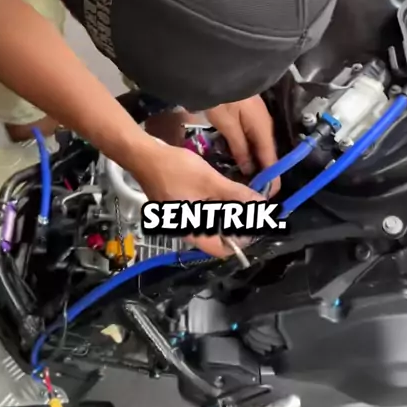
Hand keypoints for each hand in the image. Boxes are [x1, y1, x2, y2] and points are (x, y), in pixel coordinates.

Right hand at [132, 141, 261, 257]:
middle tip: (253, 208)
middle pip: (217, 236)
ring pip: (210, 223)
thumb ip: (236, 194)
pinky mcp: (180, 206)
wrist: (145, 156)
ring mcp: (181, 218)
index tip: (254, 225)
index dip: (240, 242)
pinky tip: (224, 191)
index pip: (221, 250)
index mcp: (192, 231)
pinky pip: (202, 212)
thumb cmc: (176, 171)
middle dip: (236, 224)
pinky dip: (216, 205)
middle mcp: (186, 230)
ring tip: (242, 198)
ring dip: (227, 213)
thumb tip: (261, 204)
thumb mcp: (210, 182)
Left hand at [206, 96, 279, 194]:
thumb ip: (239, 147)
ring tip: (247, 180)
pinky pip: (253, 138)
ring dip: (255, 163)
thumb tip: (249, 168)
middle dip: (263, 173)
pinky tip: (242, 159)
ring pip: (259, 147)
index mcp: (263, 129)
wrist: (217, 71)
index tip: (268, 195)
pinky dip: (249, 151)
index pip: (271, 159)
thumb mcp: (227, 125)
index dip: (271, 178)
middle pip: (267, 154)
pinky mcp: (249, 116)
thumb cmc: (223, 98)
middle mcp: (265, 125)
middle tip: (254, 191)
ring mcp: (257, 119)